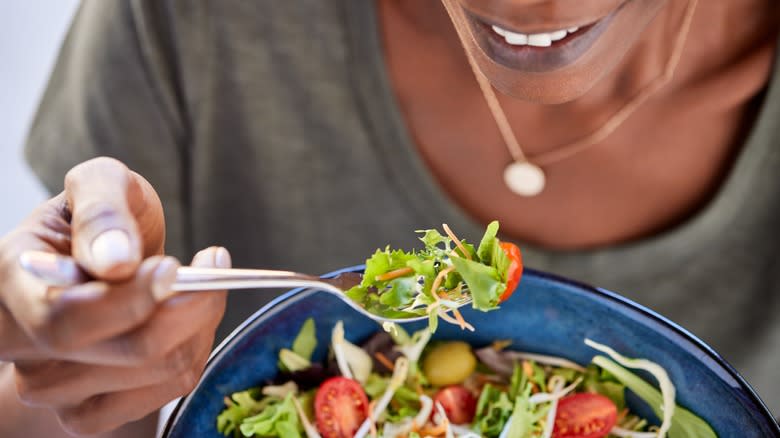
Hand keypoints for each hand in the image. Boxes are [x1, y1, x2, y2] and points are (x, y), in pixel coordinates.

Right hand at [0, 157, 228, 434]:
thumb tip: (116, 261)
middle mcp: (21, 344)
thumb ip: (103, 211)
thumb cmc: (102, 215)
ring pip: (159, 370)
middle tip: (212, 263)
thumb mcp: (101, 183)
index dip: (131, 301)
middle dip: (189, 306)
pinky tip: (190, 319)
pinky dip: (196, 350)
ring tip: (200, 283)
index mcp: (12, 281)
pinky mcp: (90, 410)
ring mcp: (53, 386)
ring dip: (200, 322)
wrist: (103, 254)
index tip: (173, 267)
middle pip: (127, 351)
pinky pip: (167, 393)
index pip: (66, 319)